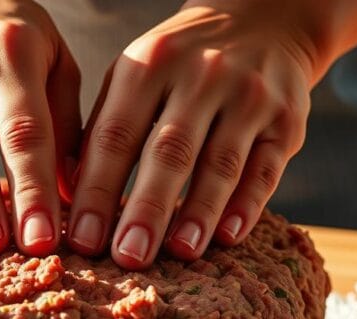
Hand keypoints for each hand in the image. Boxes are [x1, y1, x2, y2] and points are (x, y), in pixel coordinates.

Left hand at [66, 0, 317, 268]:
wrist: (264, 23)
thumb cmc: (179, 66)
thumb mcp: (135, 75)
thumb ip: (105, 128)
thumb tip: (70, 196)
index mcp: (149, 65)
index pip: (116, 135)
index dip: (97, 190)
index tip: (81, 239)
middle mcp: (201, 75)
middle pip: (169, 152)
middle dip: (146, 209)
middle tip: (127, 257)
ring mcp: (249, 96)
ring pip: (221, 163)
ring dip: (198, 212)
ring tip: (178, 253)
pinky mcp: (286, 120)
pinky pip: (266, 169)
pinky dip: (247, 205)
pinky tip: (227, 237)